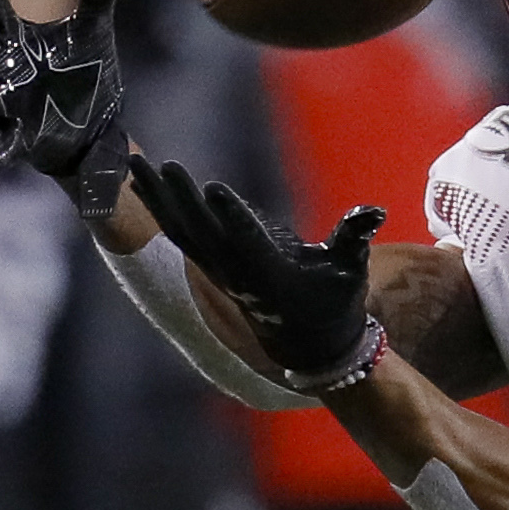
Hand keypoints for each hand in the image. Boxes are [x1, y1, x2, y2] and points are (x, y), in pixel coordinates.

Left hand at [129, 154, 386, 387]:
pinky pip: (177, 233)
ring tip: (135, 166)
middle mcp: (238, 274)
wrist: (308, 344)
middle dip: (184, 200)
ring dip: (158, 200)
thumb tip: (373, 211)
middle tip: (166, 165)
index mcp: (272, 276)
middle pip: (204, 234)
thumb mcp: (351, 272)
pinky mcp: (210, 264)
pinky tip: (139, 183)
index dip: (234, 217)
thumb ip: (354, 240)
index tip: (215, 188)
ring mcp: (219, 270)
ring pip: (182, 232)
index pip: (250, 244)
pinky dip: (157, 208)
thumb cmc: (335, 303)